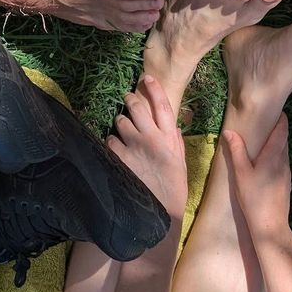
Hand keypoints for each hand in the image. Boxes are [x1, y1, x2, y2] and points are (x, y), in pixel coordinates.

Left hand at [109, 76, 188, 218]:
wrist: (158, 213)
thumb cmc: (173, 189)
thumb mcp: (181, 163)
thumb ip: (175, 141)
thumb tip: (171, 125)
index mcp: (169, 138)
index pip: (162, 105)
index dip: (154, 88)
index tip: (147, 78)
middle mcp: (150, 138)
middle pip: (136, 106)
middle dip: (130, 100)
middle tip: (128, 100)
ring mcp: (133, 147)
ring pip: (120, 122)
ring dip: (120, 124)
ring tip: (124, 133)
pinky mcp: (119, 157)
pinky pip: (110, 140)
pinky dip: (112, 143)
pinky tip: (117, 151)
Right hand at [223, 115, 291, 240]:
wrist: (270, 225)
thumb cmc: (254, 197)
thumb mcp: (241, 173)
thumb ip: (236, 151)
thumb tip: (229, 131)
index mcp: (274, 155)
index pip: (282, 130)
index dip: (280, 118)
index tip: (274, 110)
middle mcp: (284, 161)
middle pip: (284, 139)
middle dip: (277, 128)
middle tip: (265, 121)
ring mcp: (286, 172)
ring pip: (283, 151)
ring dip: (276, 143)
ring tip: (262, 139)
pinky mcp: (285, 182)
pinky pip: (282, 162)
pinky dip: (275, 155)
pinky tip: (265, 161)